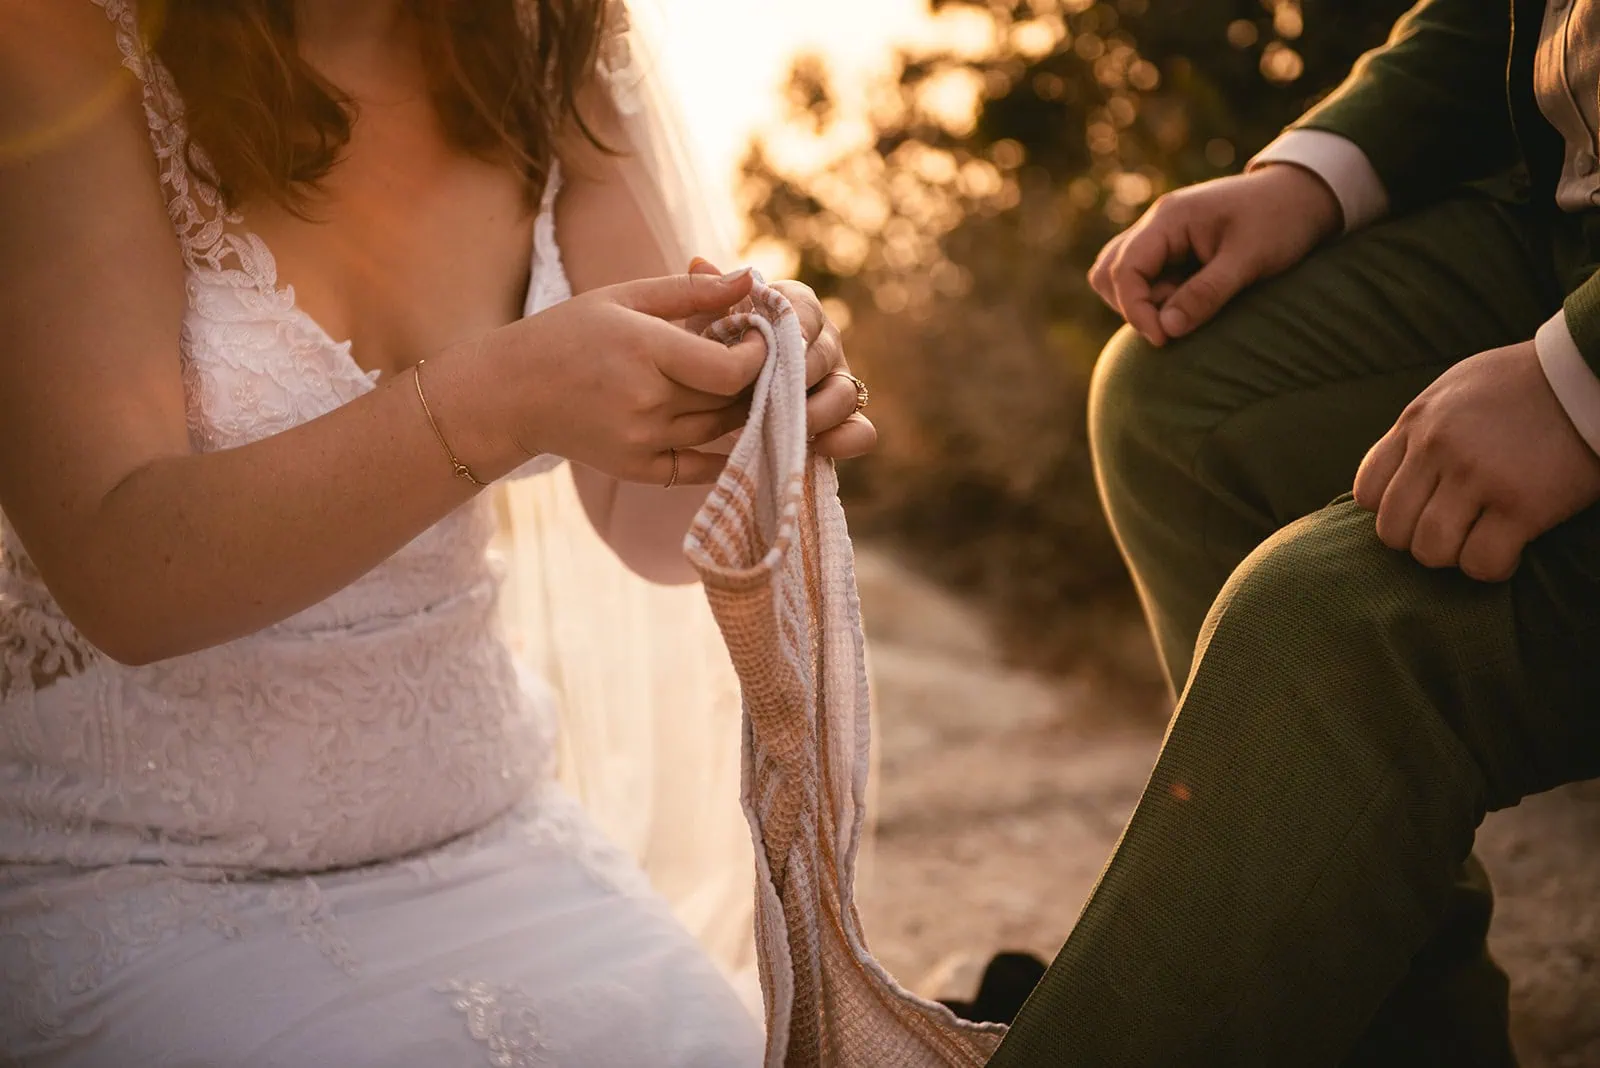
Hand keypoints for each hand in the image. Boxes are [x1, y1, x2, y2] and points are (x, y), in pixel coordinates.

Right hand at [486, 271, 767, 485]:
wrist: (510, 393)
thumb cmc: (569, 334)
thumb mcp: (625, 297)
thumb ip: (692, 290)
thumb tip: (752, 278)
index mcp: (643, 350)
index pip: (730, 369)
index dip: (758, 354)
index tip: (758, 336)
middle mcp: (645, 401)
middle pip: (730, 399)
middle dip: (754, 376)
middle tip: (752, 356)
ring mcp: (642, 441)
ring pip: (721, 430)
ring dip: (741, 408)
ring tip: (734, 382)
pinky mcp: (637, 469)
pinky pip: (701, 469)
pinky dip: (727, 455)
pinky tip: (738, 433)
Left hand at [685, 258, 877, 459]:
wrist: (723, 391)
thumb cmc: (716, 347)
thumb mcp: (704, 321)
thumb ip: (704, 295)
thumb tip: (700, 261)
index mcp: (795, 309)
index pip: (804, 310)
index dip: (797, 327)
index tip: (782, 343)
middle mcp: (823, 342)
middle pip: (825, 355)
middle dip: (800, 377)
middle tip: (772, 395)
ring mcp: (835, 382)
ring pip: (845, 393)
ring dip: (821, 411)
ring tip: (790, 427)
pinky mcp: (840, 421)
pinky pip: (859, 430)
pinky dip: (846, 440)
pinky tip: (819, 448)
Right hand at [1088, 164, 1341, 345]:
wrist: (1303, 194)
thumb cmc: (1280, 221)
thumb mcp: (1248, 259)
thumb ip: (1206, 294)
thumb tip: (1166, 331)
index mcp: (1169, 218)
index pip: (1124, 270)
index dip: (1137, 310)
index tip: (1164, 339)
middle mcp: (1156, 223)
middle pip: (1108, 272)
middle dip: (1133, 306)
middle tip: (1176, 320)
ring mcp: (1160, 235)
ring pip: (1118, 274)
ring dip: (1140, 302)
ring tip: (1184, 309)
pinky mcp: (1170, 248)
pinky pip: (1141, 276)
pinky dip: (1153, 296)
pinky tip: (1186, 302)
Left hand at [1353, 341, 1599, 580]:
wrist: (1588, 374)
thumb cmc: (1524, 385)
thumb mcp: (1455, 390)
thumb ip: (1421, 429)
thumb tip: (1397, 473)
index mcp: (1417, 422)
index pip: (1367, 491)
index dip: (1392, 510)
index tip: (1422, 509)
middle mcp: (1438, 449)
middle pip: (1393, 530)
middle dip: (1419, 540)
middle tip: (1453, 531)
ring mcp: (1478, 477)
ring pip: (1431, 551)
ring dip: (1454, 557)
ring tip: (1480, 540)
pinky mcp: (1522, 505)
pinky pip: (1482, 562)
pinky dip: (1492, 568)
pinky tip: (1510, 551)